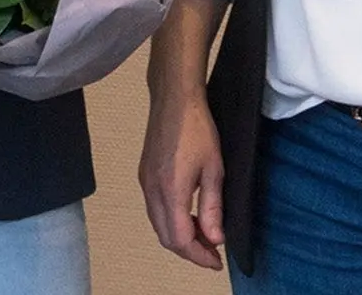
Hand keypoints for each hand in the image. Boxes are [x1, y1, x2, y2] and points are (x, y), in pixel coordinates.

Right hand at [138, 90, 226, 270]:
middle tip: (213, 253)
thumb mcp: (214, 170)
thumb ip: (212, 207)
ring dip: (180, 237)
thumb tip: (215, 239)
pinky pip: (154, 210)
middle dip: (189, 250)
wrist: (174, 100)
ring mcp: (145, 182)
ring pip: (158, 224)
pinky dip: (171, 221)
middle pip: (165, 236)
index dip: (198, 255)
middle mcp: (152, 190)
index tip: (217, 262)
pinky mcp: (144, 175)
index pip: (179, 239)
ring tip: (205, 236)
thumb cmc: (198, 130)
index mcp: (171, 190)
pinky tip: (189, 216)